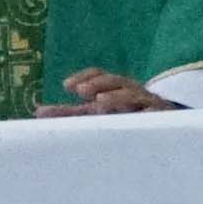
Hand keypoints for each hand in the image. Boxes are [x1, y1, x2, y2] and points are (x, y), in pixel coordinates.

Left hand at [47, 69, 174, 116]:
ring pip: (134, 95)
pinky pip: (155, 113)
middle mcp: (132, 90)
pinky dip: (147, 113)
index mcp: (115, 88)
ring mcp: (148, 103)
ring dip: (117, 97)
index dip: (85, 77)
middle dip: (98, 84)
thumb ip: (69, 114)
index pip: (100, 75)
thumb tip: (38, 112)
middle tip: (81, 91)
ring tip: (101, 102)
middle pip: (116, 81)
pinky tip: (138, 115)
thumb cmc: (124, 118)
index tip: (66, 86)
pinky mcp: (163, 117)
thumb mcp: (95, 115)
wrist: (165, 128)